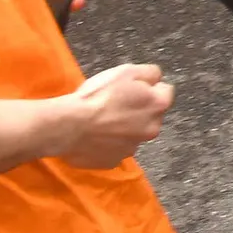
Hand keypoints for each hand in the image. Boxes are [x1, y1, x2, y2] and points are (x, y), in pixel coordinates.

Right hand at [49, 64, 172, 167]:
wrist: (69, 126)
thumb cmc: (97, 96)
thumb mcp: (126, 71)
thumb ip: (150, 73)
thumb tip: (156, 79)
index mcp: (158, 105)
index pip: (164, 91)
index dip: (147, 87)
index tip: (131, 89)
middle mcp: (151, 129)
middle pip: (150, 115)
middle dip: (138, 110)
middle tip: (114, 105)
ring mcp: (132, 148)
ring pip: (132, 134)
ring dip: (123, 128)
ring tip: (101, 122)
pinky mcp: (113, 161)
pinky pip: (114, 149)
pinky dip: (108, 143)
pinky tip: (94, 136)